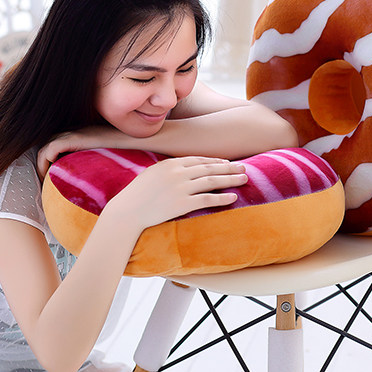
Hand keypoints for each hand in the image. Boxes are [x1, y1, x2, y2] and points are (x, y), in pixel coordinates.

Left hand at [37, 126, 123, 178]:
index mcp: (82, 135)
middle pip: (47, 146)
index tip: (52, 179)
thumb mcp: (109, 157)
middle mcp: (75, 132)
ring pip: (46, 147)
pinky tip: (50, 175)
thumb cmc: (129, 152)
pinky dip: (46, 161)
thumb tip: (96, 184)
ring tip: (46, 181)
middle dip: (42, 164)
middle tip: (45, 182)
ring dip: (42, 165)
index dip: (49, 162)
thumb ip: (97, 163)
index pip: (56, 146)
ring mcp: (75, 133)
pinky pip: (51, 149)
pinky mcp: (76, 138)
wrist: (137, 140)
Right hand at [106, 156, 247, 230]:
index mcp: (170, 164)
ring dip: (230, 180)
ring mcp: (181, 188)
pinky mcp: (182, 204)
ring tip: (244, 179)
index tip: (226, 162)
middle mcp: (178, 173)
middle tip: (243, 167)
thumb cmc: (137, 195)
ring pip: (212, 182)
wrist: (127, 212)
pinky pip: (207, 200)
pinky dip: (222, 198)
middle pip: (209, 168)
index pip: (198, 160)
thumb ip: (169, 170)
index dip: (214, 161)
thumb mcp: (152, 174)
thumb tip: (184, 169)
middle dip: (228, 167)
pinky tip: (234, 197)